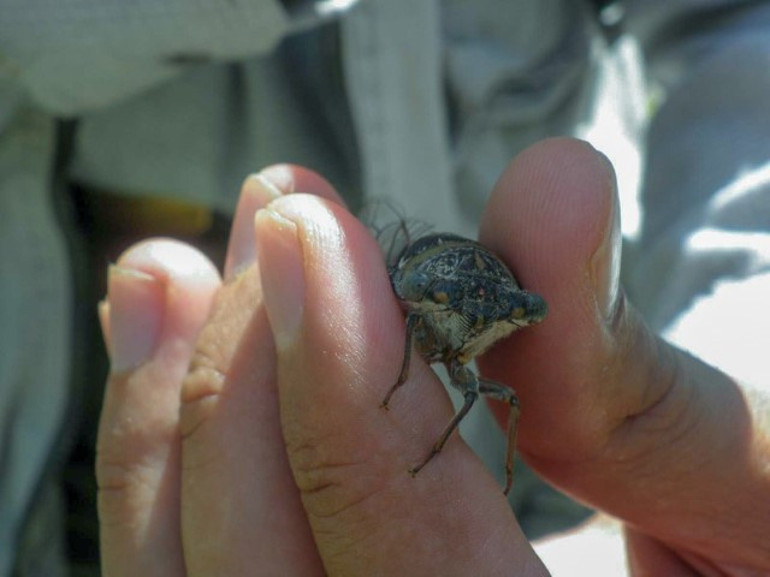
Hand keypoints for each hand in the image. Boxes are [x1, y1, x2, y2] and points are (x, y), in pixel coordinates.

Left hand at [96, 141, 769, 575]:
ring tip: (171, 274)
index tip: (316, 230)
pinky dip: (159, 461)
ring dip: (171, 419)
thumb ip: (627, 366)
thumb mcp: (744, 478)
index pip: (418, 570)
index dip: (355, 389)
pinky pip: (189, 569)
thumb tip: (554, 186)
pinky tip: (162, 347)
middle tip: (267, 228)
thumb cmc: (755, 536)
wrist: (719, 575)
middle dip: (243, 390)